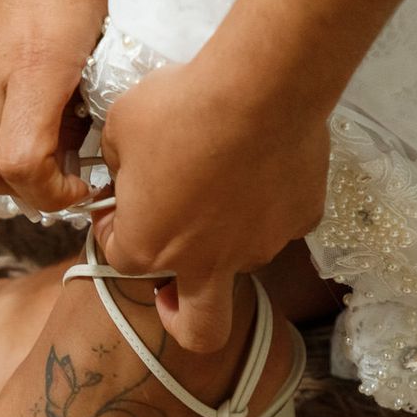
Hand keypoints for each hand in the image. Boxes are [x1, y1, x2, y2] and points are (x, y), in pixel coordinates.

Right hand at [0, 0, 106, 212]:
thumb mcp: (110, 34)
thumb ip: (89, 97)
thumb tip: (81, 150)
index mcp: (35, 63)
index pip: (18, 166)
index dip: (51, 193)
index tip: (82, 186)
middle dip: (16, 190)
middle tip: (59, 176)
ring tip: (42, 144)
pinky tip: (24, 107)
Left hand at [92, 52, 331, 352]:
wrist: (260, 88)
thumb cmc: (182, 107)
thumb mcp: (121, 127)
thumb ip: (120, 162)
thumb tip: (130, 167)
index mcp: (149, 247)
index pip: (121, 257)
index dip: (116, 229)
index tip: (121, 205)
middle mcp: (205, 263)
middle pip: (198, 328)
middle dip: (181, 321)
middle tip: (172, 293)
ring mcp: (259, 247)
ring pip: (240, 259)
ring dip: (226, 235)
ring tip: (226, 178)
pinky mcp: (300, 221)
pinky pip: (281, 220)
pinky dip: (271, 203)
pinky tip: (264, 164)